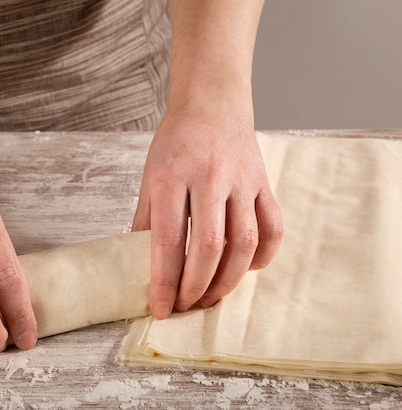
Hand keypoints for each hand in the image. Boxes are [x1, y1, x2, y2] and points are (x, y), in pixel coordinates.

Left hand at [132, 100, 282, 317]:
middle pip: (209, 247)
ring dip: (228, 280)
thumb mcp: (149, 176)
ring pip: (244, 242)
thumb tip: (139, 263)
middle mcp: (209, 178)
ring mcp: (242, 181)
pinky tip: (244, 270)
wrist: (212, 103)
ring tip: (210, 296)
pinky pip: (273, 228)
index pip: (169, 241)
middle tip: (185, 306)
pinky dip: (262, 257)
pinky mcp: (263, 184)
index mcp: (172, 177)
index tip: (160, 309)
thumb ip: (145, 219)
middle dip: (195, 287)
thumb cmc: (176, 142)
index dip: (164, 281)